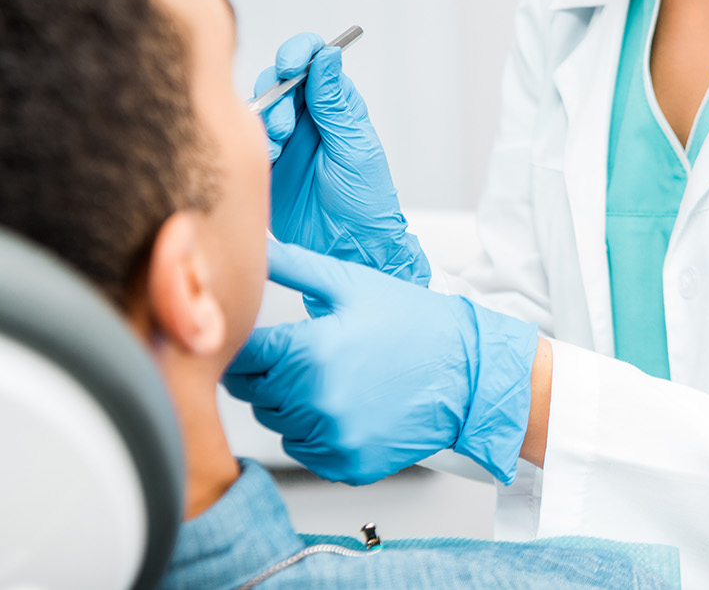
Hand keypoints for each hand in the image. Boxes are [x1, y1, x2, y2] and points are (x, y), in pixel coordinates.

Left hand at [223, 241, 537, 485]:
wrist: (468, 373)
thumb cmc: (413, 323)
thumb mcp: (350, 284)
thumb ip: (292, 265)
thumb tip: (254, 243)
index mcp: (310, 353)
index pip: (240, 355)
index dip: (243, 342)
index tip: (260, 336)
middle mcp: (316, 403)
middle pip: (251, 392)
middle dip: (267, 371)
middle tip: (304, 353)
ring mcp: (333, 439)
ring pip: (275, 422)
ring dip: (288, 402)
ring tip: (330, 376)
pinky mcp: (347, 465)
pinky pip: (304, 450)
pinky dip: (313, 431)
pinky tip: (345, 405)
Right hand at [255, 33, 428, 284]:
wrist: (349, 249)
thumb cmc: (364, 201)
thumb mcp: (353, 148)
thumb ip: (335, 103)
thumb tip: (328, 56)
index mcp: (337, 105)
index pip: (315, 61)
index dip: (299, 53)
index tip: (290, 65)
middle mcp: (309, 116)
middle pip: (279, 80)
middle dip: (277, 94)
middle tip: (285, 126)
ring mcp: (286, 138)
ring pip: (261, 106)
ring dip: (265, 119)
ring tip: (278, 147)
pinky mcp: (266, 161)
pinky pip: (249, 138)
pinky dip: (253, 142)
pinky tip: (268, 159)